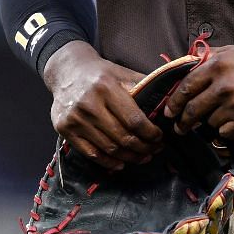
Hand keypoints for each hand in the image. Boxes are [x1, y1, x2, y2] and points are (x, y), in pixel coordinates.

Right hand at [43, 41, 164, 171]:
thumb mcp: (122, 73)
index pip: (134, 120)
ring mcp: (74, 118)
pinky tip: (121, 162)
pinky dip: (109, 162)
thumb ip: (144, 86)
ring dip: (130, 157)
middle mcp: (88, 103)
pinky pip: (91, 153)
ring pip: (109, 148)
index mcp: (105, 87)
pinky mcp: (64, 129)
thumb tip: (169, 103)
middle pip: (123, 137)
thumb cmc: (100, 73)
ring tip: (143, 157)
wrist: (66, 70)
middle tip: (154, 150)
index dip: (150, 134)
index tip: (160, 137)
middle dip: (144, 148)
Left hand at [161, 41, 233, 138]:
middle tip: (180, 128)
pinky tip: (233, 124)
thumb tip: (187, 63)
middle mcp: (223, 86)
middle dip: (183, 122)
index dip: (174, 102)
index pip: (185, 87)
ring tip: (220, 118)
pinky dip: (226, 131)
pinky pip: (226, 132)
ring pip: (210, 123)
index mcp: (216, 66)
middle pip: (193, 110)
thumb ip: (210, 57)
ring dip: (211, 123)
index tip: (170, 111)